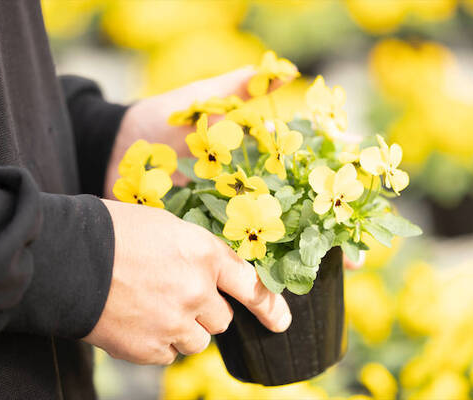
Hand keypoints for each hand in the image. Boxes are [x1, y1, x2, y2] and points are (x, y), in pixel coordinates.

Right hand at [83, 199, 291, 364]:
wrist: (67, 257)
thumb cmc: (114, 232)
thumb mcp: (166, 227)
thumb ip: (198, 253)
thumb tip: (211, 274)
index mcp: (203, 254)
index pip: (251, 285)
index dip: (269, 306)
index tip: (280, 321)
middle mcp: (196, 291)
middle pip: (222, 319)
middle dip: (205, 310)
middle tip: (174, 295)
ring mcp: (173, 323)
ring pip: (197, 341)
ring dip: (183, 329)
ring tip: (151, 308)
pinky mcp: (149, 348)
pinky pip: (168, 355)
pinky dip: (157, 343)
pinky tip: (135, 321)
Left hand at [104, 67, 363, 271]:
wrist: (115, 148)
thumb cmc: (161, 119)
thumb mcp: (203, 100)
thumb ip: (240, 88)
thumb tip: (288, 72)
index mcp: (251, 162)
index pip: (301, 178)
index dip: (330, 188)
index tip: (357, 198)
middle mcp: (244, 193)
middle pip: (292, 216)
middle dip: (324, 234)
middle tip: (353, 255)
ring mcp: (222, 217)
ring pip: (265, 243)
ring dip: (294, 259)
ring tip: (322, 277)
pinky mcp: (197, 235)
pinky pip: (226, 257)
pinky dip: (246, 272)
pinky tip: (267, 286)